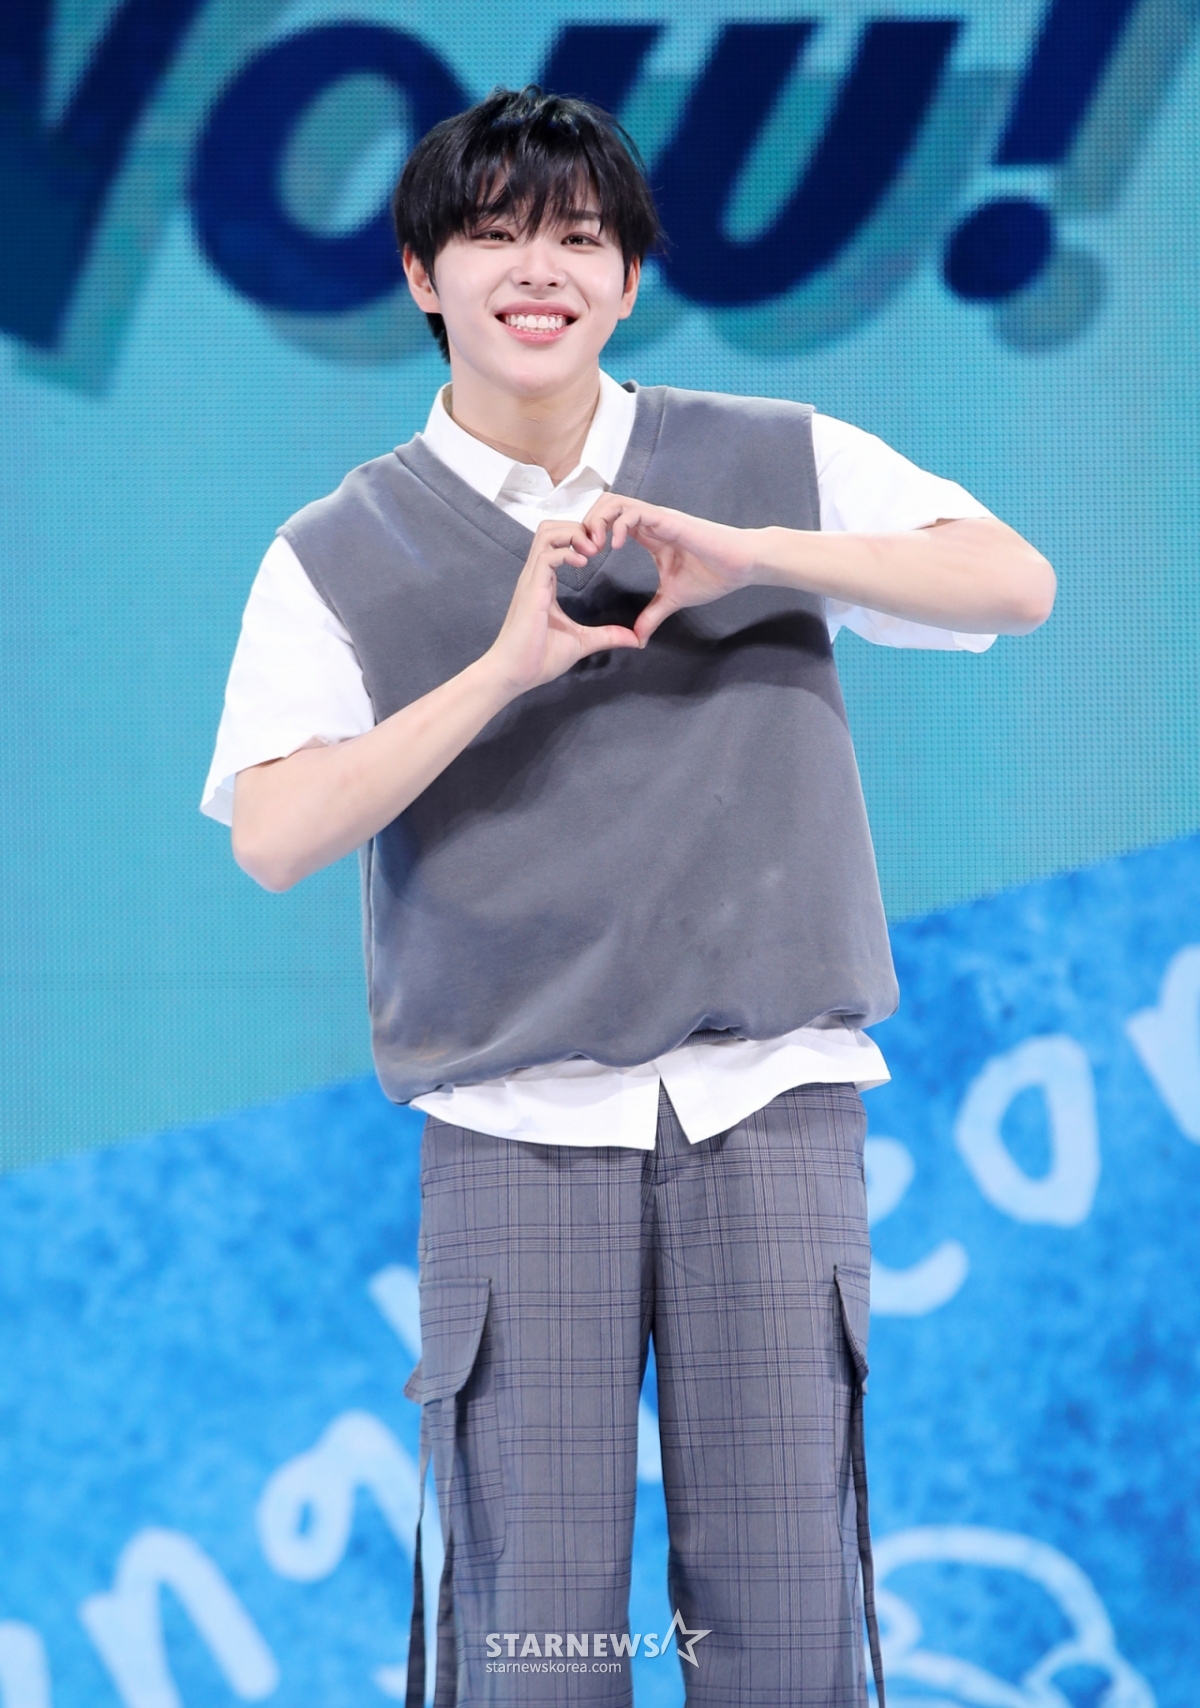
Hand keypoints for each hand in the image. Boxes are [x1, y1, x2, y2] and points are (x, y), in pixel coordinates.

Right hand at [486, 518, 639, 695]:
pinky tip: (584, 563)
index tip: (601, 550)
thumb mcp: (581, 643)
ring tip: (592, 550)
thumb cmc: (538, 658)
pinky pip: (547, 555)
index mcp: (544, 583)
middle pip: (551, 528)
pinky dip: (567, 552)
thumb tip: (634, 639)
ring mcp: (531, 580)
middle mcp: (535, 575)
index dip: (580, 538)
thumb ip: (607, 636)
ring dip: (573, 534)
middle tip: (599, 545)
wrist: (513, 674)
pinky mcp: (531, 590)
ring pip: (547, 533)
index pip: (557, 542)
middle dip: (578, 527)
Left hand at [581, 494, 758, 643]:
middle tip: (582, 554)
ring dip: (597, 522)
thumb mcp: (673, 600)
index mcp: (647, 535)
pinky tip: (614, 547)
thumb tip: (638, 640)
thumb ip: (652, 616)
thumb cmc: (713, 575)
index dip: (589, 536)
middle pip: (603, 506)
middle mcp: (649, 522)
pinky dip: (618, 525)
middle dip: (585, 526)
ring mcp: (658, 518)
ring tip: (594, 549)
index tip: (583, 561)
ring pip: (614, 502)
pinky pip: (635, 511)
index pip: (607, 522)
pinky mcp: (669, 520)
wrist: (741, 566)